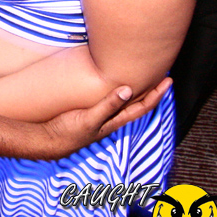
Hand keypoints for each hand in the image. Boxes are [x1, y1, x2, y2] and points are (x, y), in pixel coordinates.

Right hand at [42, 77, 171, 156]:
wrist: (48, 141)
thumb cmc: (68, 132)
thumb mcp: (90, 119)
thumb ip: (108, 106)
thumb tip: (129, 89)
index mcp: (115, 121)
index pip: (142, 107)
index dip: (156, 95)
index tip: (168, 82)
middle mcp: (111, 118)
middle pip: (138, 104)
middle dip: (152, 91)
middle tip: (163, 75)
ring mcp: (101, 116)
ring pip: (125, 102)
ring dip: (137, 91)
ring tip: (145, 77)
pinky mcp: (90, 112)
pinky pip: (111, 100)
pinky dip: (119, 92)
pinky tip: (115, 85)